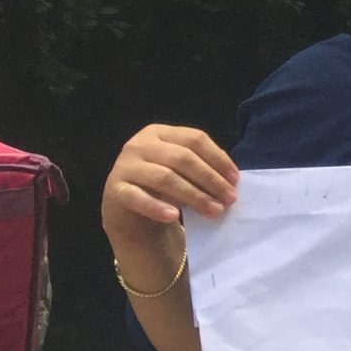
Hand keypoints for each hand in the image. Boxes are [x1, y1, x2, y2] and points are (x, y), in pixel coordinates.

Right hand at [101, 124, 237, 279]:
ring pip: (165, 178)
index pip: (195, 139)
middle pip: (182, 158)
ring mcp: (125, 166)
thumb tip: (231, 181)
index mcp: (160, 133)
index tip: (236, 180)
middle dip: (210, 179)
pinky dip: (156, 207)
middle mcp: (139, 144)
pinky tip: (174, 217)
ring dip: (194, 195)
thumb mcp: (182, 171)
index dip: (218, 159)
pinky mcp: (115, 189)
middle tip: (229, 199)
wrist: (128, 210)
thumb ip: (202, 169)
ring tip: (214, 211)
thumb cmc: (162, 187)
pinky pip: (137, 198)